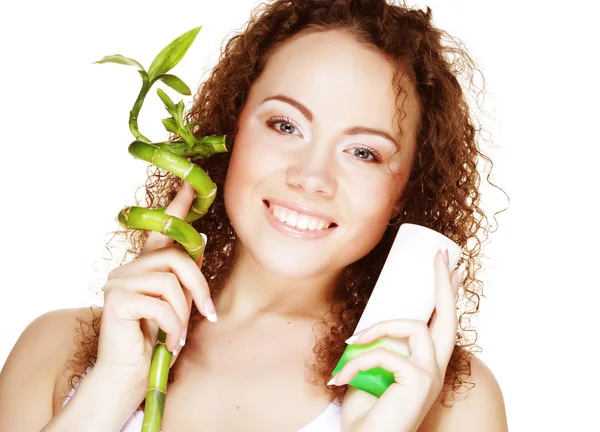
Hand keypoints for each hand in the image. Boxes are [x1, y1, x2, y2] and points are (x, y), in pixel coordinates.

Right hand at [95, 181, 213, 394]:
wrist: (129, 376)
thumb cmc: (154, 340)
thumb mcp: (176, 304)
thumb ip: (183, 277)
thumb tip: (201, 243)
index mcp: (144, 267)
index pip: (161, 231)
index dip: (177, 206)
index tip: (191, 183)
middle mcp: (128, 268)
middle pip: (176, 259)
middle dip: (198, 287)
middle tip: (207, 314)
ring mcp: (118, 281)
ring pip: (170, 281)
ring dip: (183, 314)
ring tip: (178, 336)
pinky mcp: (116, 299)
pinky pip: (160, 304)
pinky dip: (173, 327)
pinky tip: (169, 342)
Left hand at [336, 249, 466, 431]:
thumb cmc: (365, 411)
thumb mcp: (370, 369)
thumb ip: (378, 346)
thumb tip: (370, 322)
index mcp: (426, 365)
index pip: (442, 323)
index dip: (448, 294)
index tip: (452, 268)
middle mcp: (436, 369)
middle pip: (449, 318)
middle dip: (445, 284)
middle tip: (442, 257)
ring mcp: (431, 375)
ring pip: (413, 328)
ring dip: (377, 329)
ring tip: (351, 345)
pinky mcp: (420, 381)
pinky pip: (386, 353)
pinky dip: (359, 360)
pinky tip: (342, 377)